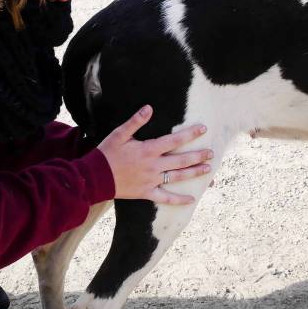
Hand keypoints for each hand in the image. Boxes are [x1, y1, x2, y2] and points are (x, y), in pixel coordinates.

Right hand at [97, 105, 211, 204]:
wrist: (96, 177)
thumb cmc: (107, 154)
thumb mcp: (119, 134)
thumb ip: (135, 122)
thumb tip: (149, 108)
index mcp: (148, 150)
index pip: (174, 140)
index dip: (190, 134)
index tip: (203, 129)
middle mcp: (154, 166)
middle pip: (181, 160)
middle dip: (198, 155)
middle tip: (212, 152)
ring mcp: (152, 180)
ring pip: (178, 177)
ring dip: (194, 173)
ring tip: (208, 169)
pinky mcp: (147, 193)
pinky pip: (166, 198)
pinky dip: (179, 200)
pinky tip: (191, 200)